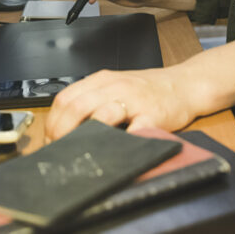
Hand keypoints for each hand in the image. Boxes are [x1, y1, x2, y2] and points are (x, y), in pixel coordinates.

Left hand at [45, 67, 194, 140]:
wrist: (184, 84)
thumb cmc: (146, 91)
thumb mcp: (114, 87)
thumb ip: (91, 100)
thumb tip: (62, 126)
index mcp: (102, 80)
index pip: (66, 98)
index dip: (53, 122)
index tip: (50, 139)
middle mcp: (115, 87)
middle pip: (77, 107)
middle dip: (63, 132)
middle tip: (61, 150)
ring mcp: (135, 100)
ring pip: (102, 115)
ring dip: (86, 137)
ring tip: (81, 152)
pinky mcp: (154, 115)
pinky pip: (136, 130)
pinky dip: (123, 142)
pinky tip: (116, 152)